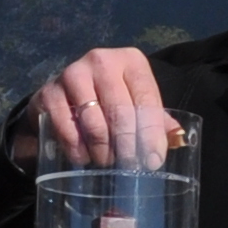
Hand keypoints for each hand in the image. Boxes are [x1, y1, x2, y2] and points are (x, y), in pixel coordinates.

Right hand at [31, 46, 179, 169]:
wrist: (61, 97)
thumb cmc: (108, 101)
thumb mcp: (135, 103)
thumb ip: (158, 119)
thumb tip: (179, 139)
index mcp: (130, 61)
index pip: (146, 99)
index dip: (151, 133)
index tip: (153, 160)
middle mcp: (102, 60)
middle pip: (121, 110)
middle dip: (127, 144)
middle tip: (130, 167)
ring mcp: (72, 74)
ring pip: (94, 121)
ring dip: (102, 149)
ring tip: (106, 161)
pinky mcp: (49, 92)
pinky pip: (67, 127)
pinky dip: (77, 148)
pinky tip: (83, 157)